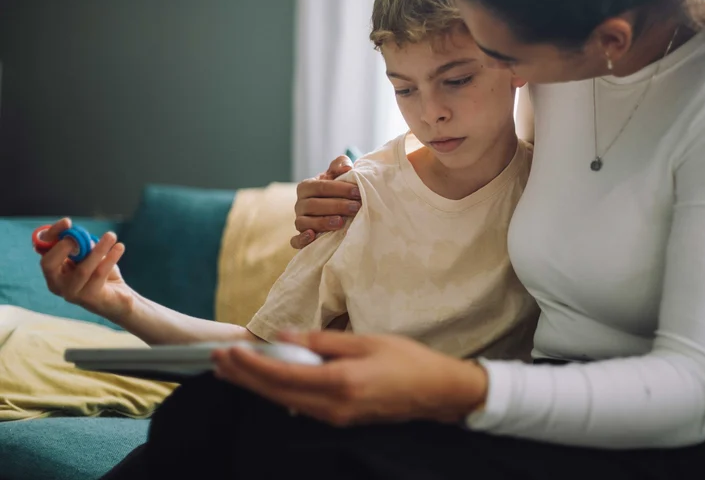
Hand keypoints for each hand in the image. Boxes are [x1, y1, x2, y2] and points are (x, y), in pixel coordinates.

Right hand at [39, 218, 133, 321]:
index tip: (67, 222)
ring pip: (82, 269)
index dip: (52, 235)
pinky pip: (99, 275)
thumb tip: (79, 235)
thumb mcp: (88, 257)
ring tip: (111, 235)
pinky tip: (119, 247)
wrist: (118, 298)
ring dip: (98, 249)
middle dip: (64, 246)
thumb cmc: (100, 274)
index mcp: (53, 271)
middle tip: (83, 235)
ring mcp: (71, 293)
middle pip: (50, 263)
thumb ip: (81, 246)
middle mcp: (57, 284)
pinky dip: (110, 258)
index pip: (43, 251)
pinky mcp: (89, 298)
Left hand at [212, 331, 486, 425]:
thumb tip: (285, 336)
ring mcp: (335, 416)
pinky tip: (266, 382)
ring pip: (284, 401)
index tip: (228, 352)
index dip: (252, 364)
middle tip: (216, 361)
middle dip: (244, 377)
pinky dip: (277, 391)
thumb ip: (323, 342)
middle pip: (276, 393)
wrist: (437, 392)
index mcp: (340, 382)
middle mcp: (332, 406)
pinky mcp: (340, 418)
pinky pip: (300, 405)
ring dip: (256, 385)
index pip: (283, 374)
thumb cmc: (407, 360)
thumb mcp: (366, 341)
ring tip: (231, 371)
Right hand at [292, 155, 360, 248]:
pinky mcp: (300, 238)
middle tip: (355, 208)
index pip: (321, 187)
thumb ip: (341, 165)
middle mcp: (300, 204)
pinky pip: (295, 241)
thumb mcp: (337, 174)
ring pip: (304, 222)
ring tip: (341, 222)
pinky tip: (312, 236)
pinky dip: (301, 240)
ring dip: (322, 222)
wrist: (334, 207)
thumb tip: (347, 167)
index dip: (339, 189)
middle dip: (336, 206)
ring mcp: (299, 221)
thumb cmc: (336, 189)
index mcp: (306, 187)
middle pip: (313, 205)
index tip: (358, 192)